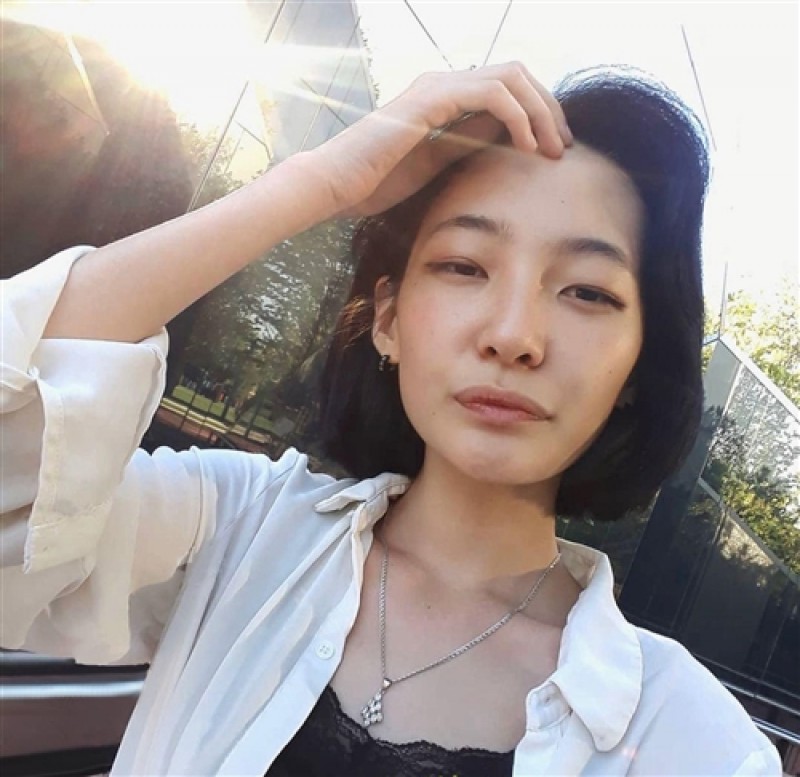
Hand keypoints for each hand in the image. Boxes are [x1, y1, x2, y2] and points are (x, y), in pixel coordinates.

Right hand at [299, 62, 573, 218]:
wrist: (336, 186)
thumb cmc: (376, 182)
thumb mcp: (437, 164)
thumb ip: (468, 145)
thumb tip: (509, 141)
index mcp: (446, 99)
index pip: (507, 90)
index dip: (540, 114)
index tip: (553, 150)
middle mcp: (444, 84)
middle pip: (517, 76)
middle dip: (549, 109)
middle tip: (563, 147)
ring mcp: (438, 87)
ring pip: (512, 78)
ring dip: (541, 112)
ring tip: (551, 149)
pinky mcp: (431, 99)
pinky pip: (492, 94)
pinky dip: (518, 117)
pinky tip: (526, 147)